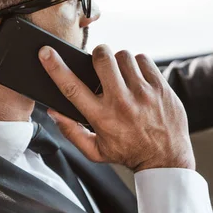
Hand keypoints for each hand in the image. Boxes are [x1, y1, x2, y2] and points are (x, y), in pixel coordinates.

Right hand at [39, 45, 195, 171]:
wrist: (166, 160)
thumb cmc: (129, 154)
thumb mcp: (95, 151)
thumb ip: (72, 132)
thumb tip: (54, 111)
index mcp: (102, 118)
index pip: (72, 87)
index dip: (56, 67)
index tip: (46, 52)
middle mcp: (122, 103)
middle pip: (102, 59)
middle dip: (97, 55)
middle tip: (99, 64)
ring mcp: (144, 93)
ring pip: (123, 56)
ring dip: (118, 62)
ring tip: (121, 76)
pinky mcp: (161, 88)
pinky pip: (143, 60)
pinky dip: (138, 65)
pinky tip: (137, 78)